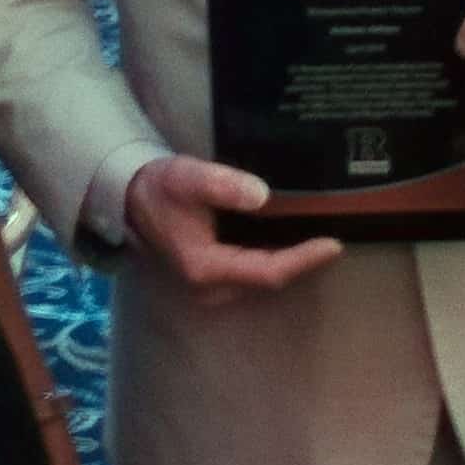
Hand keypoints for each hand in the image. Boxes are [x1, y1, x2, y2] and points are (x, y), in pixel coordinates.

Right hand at [121, 154, 341, 304]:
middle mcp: (210, 287)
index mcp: (206, 267)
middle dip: (304, 262)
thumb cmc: (159, 187)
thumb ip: (223, 185)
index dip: (303, 260)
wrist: (130, 201)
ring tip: (321, 239)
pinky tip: (294, 241)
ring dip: (292, 262)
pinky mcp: (213, 279)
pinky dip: (276, 260)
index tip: (333, 245)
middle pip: (270, 280)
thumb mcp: (187, 177)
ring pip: (263, 280)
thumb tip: (262, 195)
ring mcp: (211, 288)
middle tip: (335, 236)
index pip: (267, 272)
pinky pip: (253, 274)